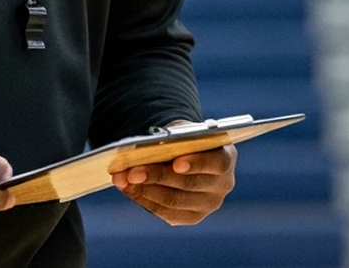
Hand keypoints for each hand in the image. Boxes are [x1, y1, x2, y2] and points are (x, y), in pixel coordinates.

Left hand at [111, 143, 235, 225]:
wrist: (189, 155)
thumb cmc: (185, 139)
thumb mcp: (183, 132)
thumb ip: (173, 139)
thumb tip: (146, 149)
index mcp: (227, 157)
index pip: (217, 163)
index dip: (197, 163)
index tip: (176, 162)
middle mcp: (223, 185)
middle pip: (189, 184)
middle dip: (157, 176)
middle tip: (131, 172)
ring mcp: (208, 204)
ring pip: (174, 200)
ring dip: (144, 189)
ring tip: (122, 179)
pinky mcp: (192, 217)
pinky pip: (166, 212)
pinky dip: (144, 199)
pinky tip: (128, 189)